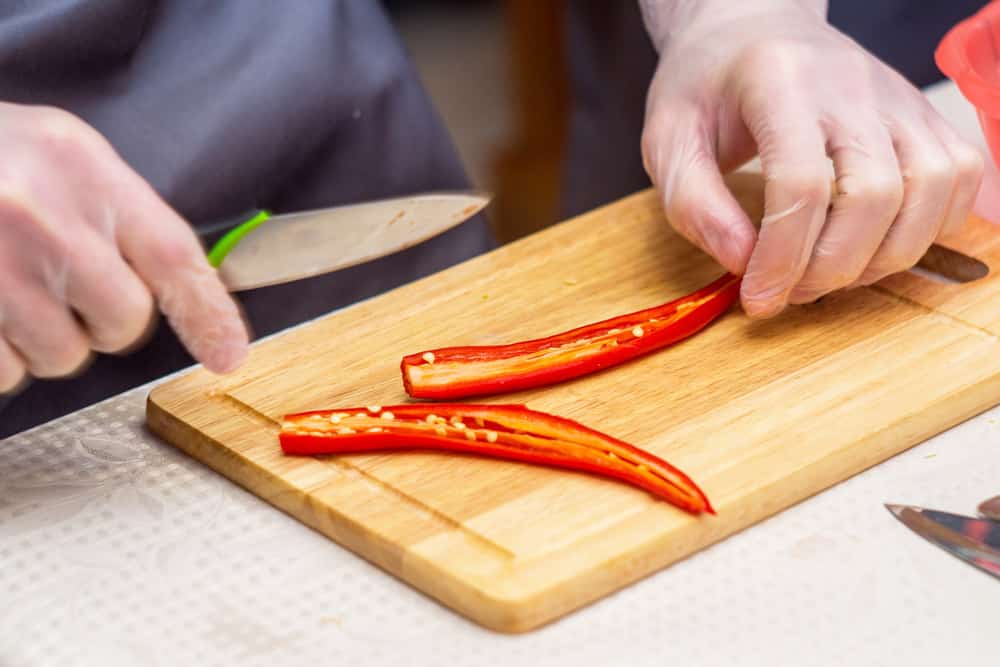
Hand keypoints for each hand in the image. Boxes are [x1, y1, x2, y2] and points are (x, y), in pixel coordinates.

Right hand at [0, 103, 248, 391]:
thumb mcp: (61, 158)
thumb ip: (122, 216)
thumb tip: (189, 290)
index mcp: (82, 170)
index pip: (175, 256)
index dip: (208, 314)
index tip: (228, 353)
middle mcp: (42, 219)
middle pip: (121, 324)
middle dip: (101, 321)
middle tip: (63, 285)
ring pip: (60, 356)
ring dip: (42, 339)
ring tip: (8, 286)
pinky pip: (4, 373)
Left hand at [640, 0, 983, 316]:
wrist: (753, 30)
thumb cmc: (708, 85)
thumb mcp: (668, 139)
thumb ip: (694, 203)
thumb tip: (742, 262)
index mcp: (779, 81)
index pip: (800, 183)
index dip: (782, 258)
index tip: (758, 299)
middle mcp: (852, 84)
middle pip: (874, 194)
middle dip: (832, 268)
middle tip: (790, 292)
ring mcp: (899, 97)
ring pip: (933, 190)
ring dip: (885, 257)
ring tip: (830, 273)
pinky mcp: (924, 113)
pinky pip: (961, 177)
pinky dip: (930, 227)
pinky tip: (876, 244)